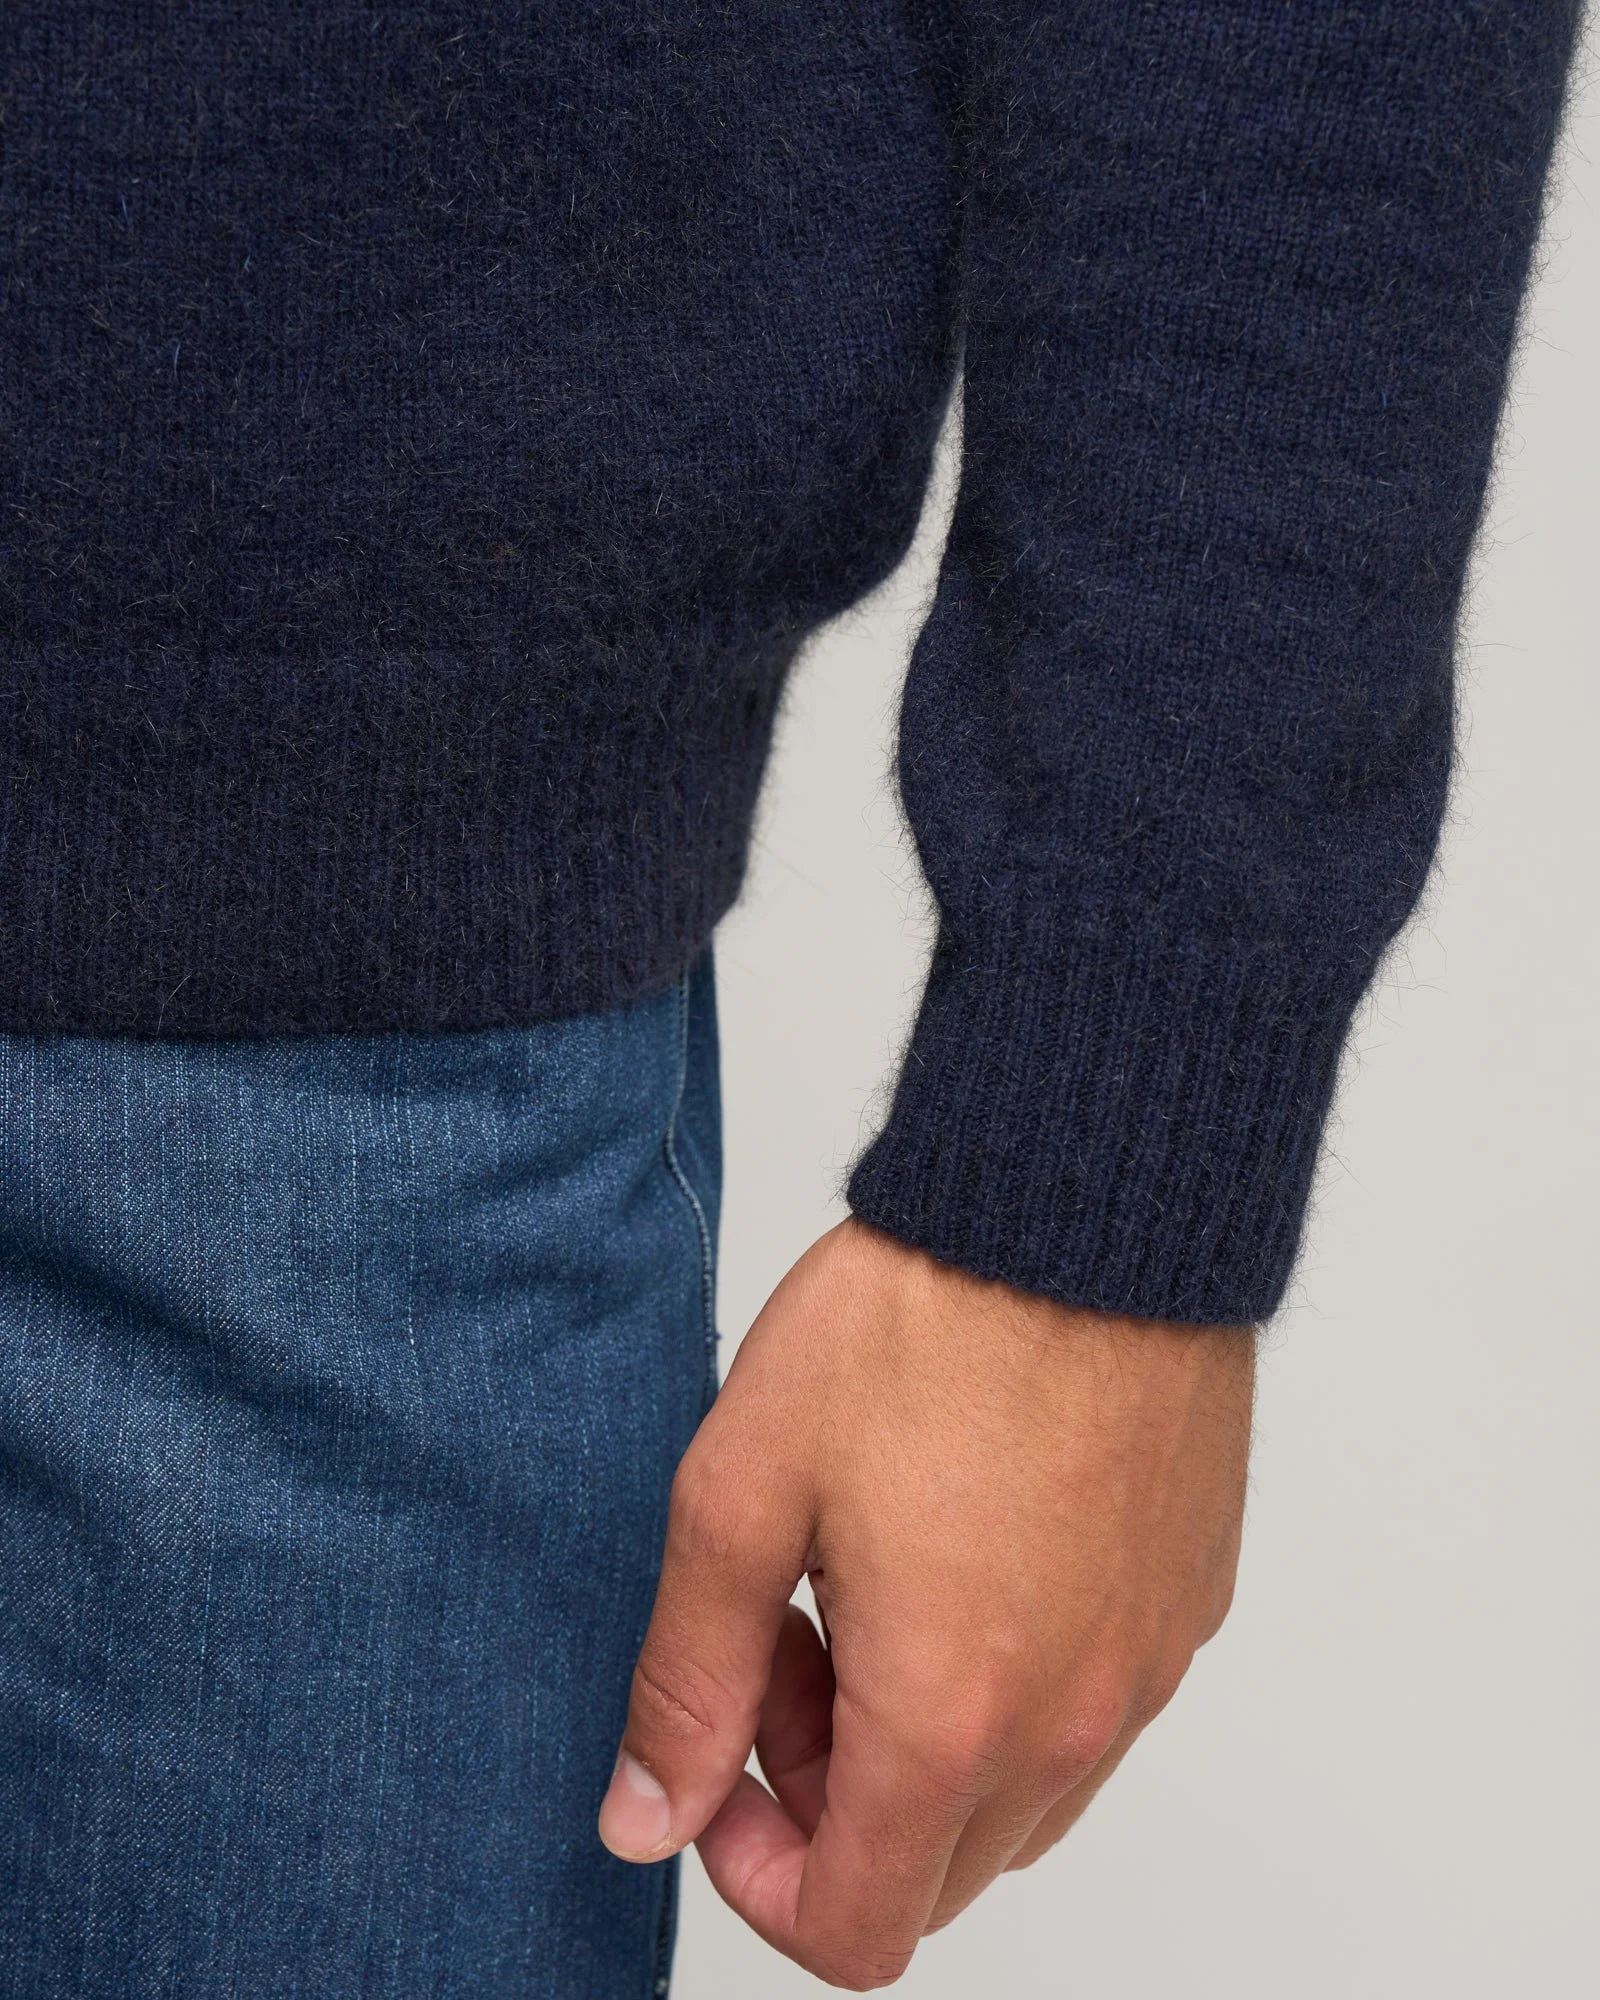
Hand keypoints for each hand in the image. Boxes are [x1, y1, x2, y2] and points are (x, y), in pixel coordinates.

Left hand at [598, 1217, 1253, 1988]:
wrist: (1074, 1210)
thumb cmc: (914, 1328)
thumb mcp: (743, 1495)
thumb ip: (688, 1681)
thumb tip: (646, 1820)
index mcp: (946, 1718)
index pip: (855, 1930)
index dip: (759, 1879)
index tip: (724, 1771)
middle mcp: (1069, 1723)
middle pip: (935, 1871)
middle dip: (832, 1796)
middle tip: (791, 1640)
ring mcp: (1144, 1669)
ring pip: (1019, 1803)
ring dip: (924, 1746)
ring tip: (872, 1584)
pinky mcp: (1187, 1604)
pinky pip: (1091, 1714)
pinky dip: (1012, 1687)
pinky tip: (964, 1550)